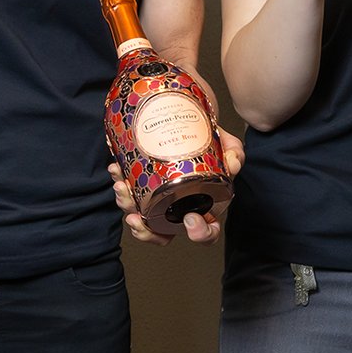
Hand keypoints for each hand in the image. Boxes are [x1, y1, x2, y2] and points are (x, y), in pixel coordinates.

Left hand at [109, 132, 244, 246]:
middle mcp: (179, 208)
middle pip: (163, 234)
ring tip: (121, 186)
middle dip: (145, 231)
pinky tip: (117, 171)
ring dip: (126, 205)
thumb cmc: (209, 140)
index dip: (201, 233)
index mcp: (204, 206)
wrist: (188, 119)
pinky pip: (128, 195)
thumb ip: (234, 154)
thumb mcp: (227, 145)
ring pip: (140, 215)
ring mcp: (159, 200)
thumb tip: (232, 165)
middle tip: (136, 217)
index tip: (192, 219)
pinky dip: (120, 186)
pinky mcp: (142, 187)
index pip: (207, 232)